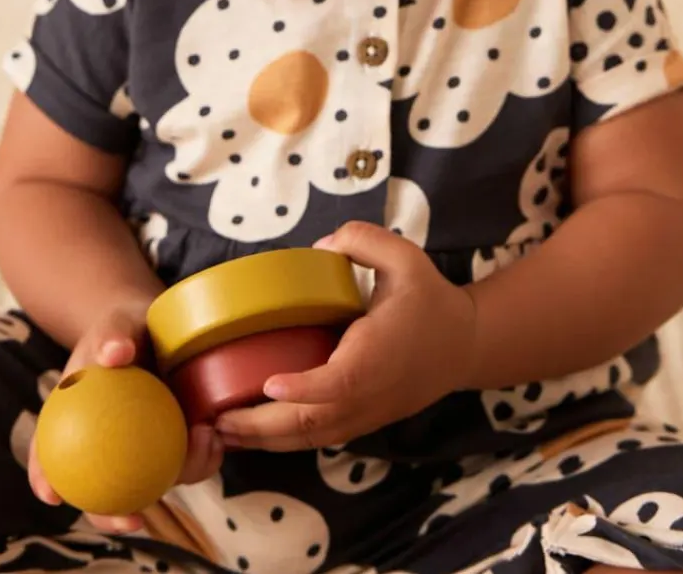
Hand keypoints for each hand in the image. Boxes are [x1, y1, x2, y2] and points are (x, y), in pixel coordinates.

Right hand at [29, 295, 223, 532]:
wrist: (156, 326)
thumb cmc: (125, 328)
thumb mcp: (115, 324)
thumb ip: (113, 334)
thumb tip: (114, 354)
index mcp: (75, 424)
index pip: (49, 454)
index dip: (46, 479)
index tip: (52, 494)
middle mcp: (107, 447)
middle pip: (101, 491)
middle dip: (113, 515)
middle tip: (133, 518)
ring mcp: (143, 449)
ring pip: (152, 482)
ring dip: (176, 476)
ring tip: (201, 442)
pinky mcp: (176, 445)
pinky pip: (188, 460)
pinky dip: (201, 456)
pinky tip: (213, 435)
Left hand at [215, 223, 476, 452]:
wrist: (465, 345)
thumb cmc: (429, 300)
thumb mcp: (405, 257)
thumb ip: (364, 240)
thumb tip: (321, 246)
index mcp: (378, 354)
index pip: (340, 381)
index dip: (305, 388)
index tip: (269, 384)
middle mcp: (370, 392)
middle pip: (314, 422)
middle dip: (263, 426)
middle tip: (217, 418)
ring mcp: (366, 413)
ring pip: (313, 438)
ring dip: (267, 440)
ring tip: (222, 431)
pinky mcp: (363, 421)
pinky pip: (321, 438)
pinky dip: (286, 440)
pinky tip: (254, 433)